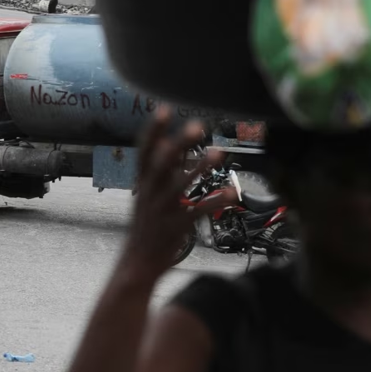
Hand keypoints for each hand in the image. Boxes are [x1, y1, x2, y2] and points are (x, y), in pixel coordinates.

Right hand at [122, 110, 237, 281]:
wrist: (138, 262)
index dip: (153, 130)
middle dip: (178, 144)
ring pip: (179, 186)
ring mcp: (162, 210)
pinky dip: (215, 201)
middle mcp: (150, 193)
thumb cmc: (146, 224)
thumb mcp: (147, 193)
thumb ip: (159, 169)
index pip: (143, 152)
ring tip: (218, 152)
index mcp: (142, 183)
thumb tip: (166, 142)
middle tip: (197, 126)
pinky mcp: (176, 227)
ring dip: (199, 168)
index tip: (164, 109)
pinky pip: (197, 212)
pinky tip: (232, 194)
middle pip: (161, 164)